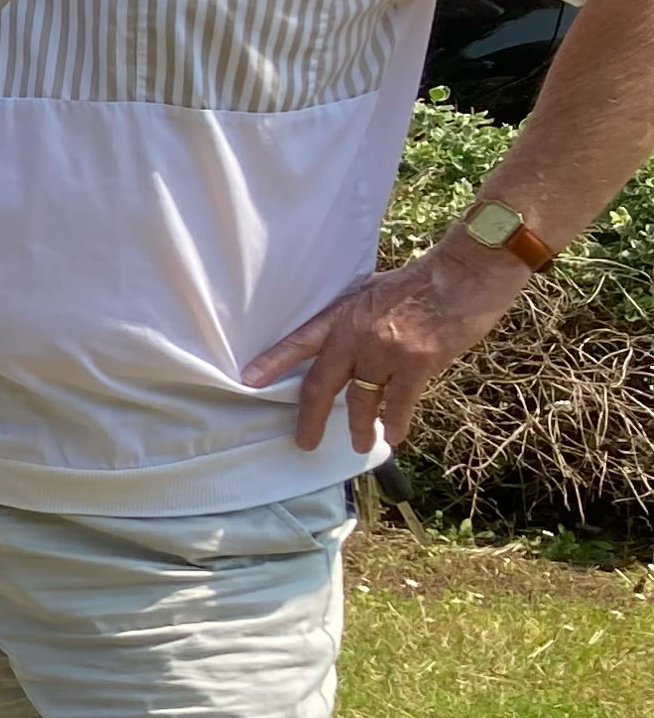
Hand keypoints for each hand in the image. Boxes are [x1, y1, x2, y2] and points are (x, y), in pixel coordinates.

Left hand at [244, 239, 528, 451]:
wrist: (467, 272)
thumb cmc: (426, 278)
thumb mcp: (375, 288)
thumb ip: (358, 316)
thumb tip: (349, 344)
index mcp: (344, 313)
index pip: (299, 341)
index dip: (273, 362)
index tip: (249, 381)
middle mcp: (356, 334)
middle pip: (322, 384)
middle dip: (311, 418)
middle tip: (305, 441)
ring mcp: (385, 351)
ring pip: (360, 399)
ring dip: (358, 427)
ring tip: (359, 445)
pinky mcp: (416, 363)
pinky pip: (398, 403)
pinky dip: (394, 423)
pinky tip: (392, 436)